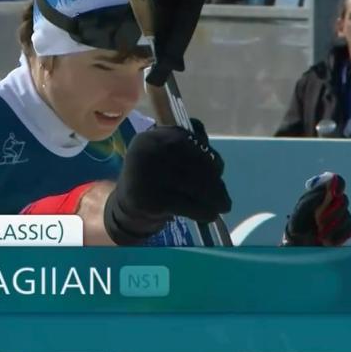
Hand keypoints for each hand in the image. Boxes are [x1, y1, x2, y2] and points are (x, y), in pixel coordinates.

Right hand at [103, 120, 231, 244]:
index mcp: (154, 136)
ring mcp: (148, 174)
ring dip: (214, 199)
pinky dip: (202, 212)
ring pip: (195, 185)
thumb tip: (216, 158)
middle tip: (225, 197)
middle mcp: (148, 151)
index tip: (219, 170)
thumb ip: (190, 147)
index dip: (209, 156)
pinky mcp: (150, 199)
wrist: (125, 207)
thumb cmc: (154, 178)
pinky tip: (209, 215)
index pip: (190, 143)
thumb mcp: (166, 156)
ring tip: (223, 206)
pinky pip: (186, 205)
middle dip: (215, 182)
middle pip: (195, 164)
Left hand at [283, 172, 350, 246]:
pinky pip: (350, 229)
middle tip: (319, 222)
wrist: (300, 246)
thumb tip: (328, 190)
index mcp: (321, 193)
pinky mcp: (346, 229)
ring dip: (333, 227)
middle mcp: (334, 202)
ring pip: (347, 217)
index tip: (335, 193)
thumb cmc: (297, 225)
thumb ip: (313, 199)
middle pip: (344, 201)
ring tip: (320, 235)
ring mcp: (342, 215)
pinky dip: (339, 236)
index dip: (338, 185)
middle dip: (332, 213)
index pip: (336, 181)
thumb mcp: (300, 212)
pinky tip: (328, 240)